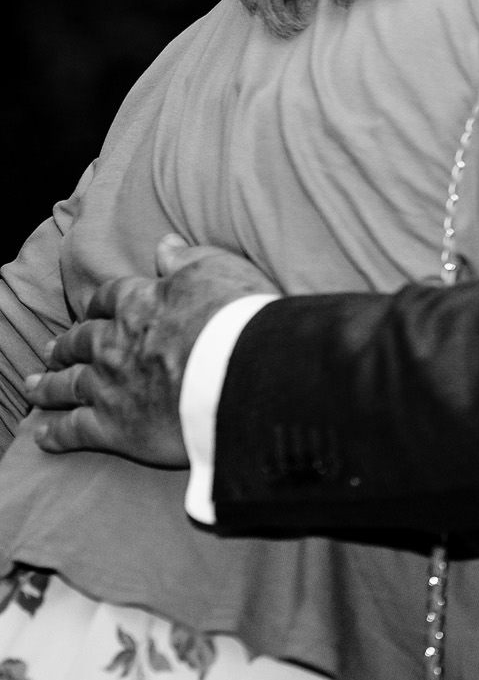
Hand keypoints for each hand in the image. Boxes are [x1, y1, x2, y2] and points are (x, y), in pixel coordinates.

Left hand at [24, 234, 275, 464]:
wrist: (244, 372)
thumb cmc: (236, 317)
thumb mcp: (217, 271)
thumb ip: (187, 259)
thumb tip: (165, 244)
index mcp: (138, 303)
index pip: (108, 299)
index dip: (98, 306)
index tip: (92, 312)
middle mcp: (114, 343)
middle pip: (80, 342)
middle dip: (65, 346)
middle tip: (52, 351)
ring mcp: (109, 386)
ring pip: (67, 384)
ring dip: (47, 386)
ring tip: (33, 387)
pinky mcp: (114, 428)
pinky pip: (73, 431)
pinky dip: (54, 434)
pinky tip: (42, 435)